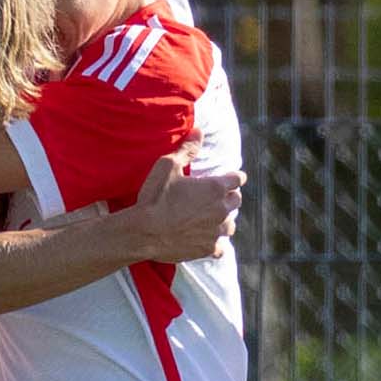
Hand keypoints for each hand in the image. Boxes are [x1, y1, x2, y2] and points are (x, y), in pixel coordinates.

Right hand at [115, 156, 240, 262]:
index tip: (229, 178)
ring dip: (224, 221)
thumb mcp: (167, 166)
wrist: (143, 231)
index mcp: (215, 188)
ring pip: (230, 226)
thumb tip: (199, 131)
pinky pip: (220, 248)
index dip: (233, 177)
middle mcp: (220, 210)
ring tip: (212, 220)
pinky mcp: (207, 249)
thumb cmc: (155, 197)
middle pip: (236, 201)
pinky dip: (215, 244)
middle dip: (229, 197)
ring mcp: (215, 231)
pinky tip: (207, 241)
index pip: (237, 179)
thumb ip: (187, 149)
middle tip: (217, 197)